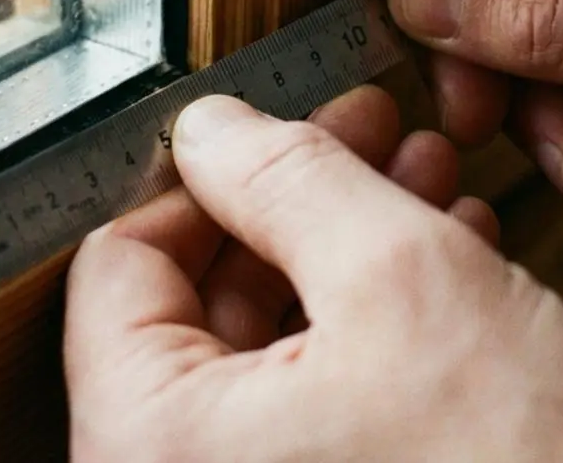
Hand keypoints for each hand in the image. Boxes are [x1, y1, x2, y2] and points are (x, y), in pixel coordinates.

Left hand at [65, 89, 562, 461]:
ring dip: (348, 251)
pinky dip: (372, 327)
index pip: (117, 264)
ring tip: (425, 185)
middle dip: (298, 204)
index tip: (275, 133)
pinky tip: (445, 267)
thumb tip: (212, 131)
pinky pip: (314, 406)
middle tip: (370, 137)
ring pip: (270, 349)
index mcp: (151, 445)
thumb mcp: (405, 279)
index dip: (208, 177)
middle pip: (199, 303)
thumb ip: (290, 180)